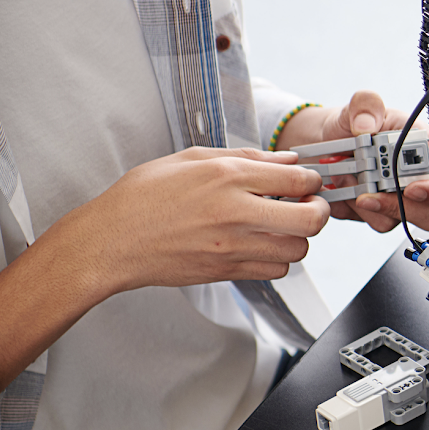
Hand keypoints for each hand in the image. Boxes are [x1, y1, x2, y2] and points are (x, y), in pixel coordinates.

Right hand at [65, 146, 331, 293]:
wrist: (109, 242)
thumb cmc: (142, 198)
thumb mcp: (190, 158)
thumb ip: (245, 157)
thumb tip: (287, 160)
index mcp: (227, 177)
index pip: (299, 179)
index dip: (312, 179)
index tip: (308, 181)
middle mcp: (235, 212)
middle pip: (311, 219)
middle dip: (320, 211)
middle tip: (309, 205)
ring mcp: (232, 246)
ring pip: (298, 250)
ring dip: (298, 237)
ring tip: (282, 226)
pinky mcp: (226, 271)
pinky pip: (275, 271)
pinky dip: (278, 259)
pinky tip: (262, 244)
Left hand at [277, 90, 428, 232]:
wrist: (329, 140)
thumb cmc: (356, 122)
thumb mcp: (361, 104)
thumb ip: (366, 104)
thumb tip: (366, 125)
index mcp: (425, 150)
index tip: (412, 188)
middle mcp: (417, 179)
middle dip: (402, 208)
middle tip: (370, 196)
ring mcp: (399, 199)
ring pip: (398, 220)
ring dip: (369, 204)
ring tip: (346, 178)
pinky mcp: (379, 213)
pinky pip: (373, 220)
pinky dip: (353, 208)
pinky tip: (341, 188)